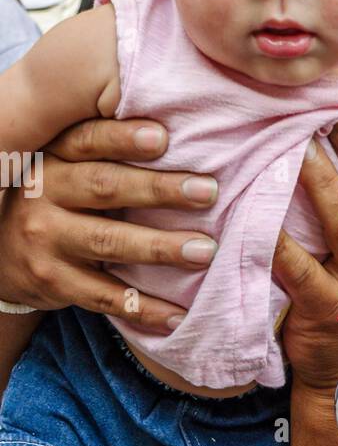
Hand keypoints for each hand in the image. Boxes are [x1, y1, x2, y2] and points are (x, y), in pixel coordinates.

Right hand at [0, 118, 219, 331]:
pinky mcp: (54, 283)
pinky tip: (181, 314)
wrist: (0, 253)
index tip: (163, 137)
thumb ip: (103, 151)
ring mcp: (45, 242)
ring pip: (108, 242)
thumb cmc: (54, 199)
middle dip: (159, 189)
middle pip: (104, 187)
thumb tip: (177, 131)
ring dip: (160, 247)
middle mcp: (42, 195)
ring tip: (204, 250)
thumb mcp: (62, 167)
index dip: (122, 138)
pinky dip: (146, 308)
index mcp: (50, 158)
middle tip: (208, 192)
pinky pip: (105, 297)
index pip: (86, 141)